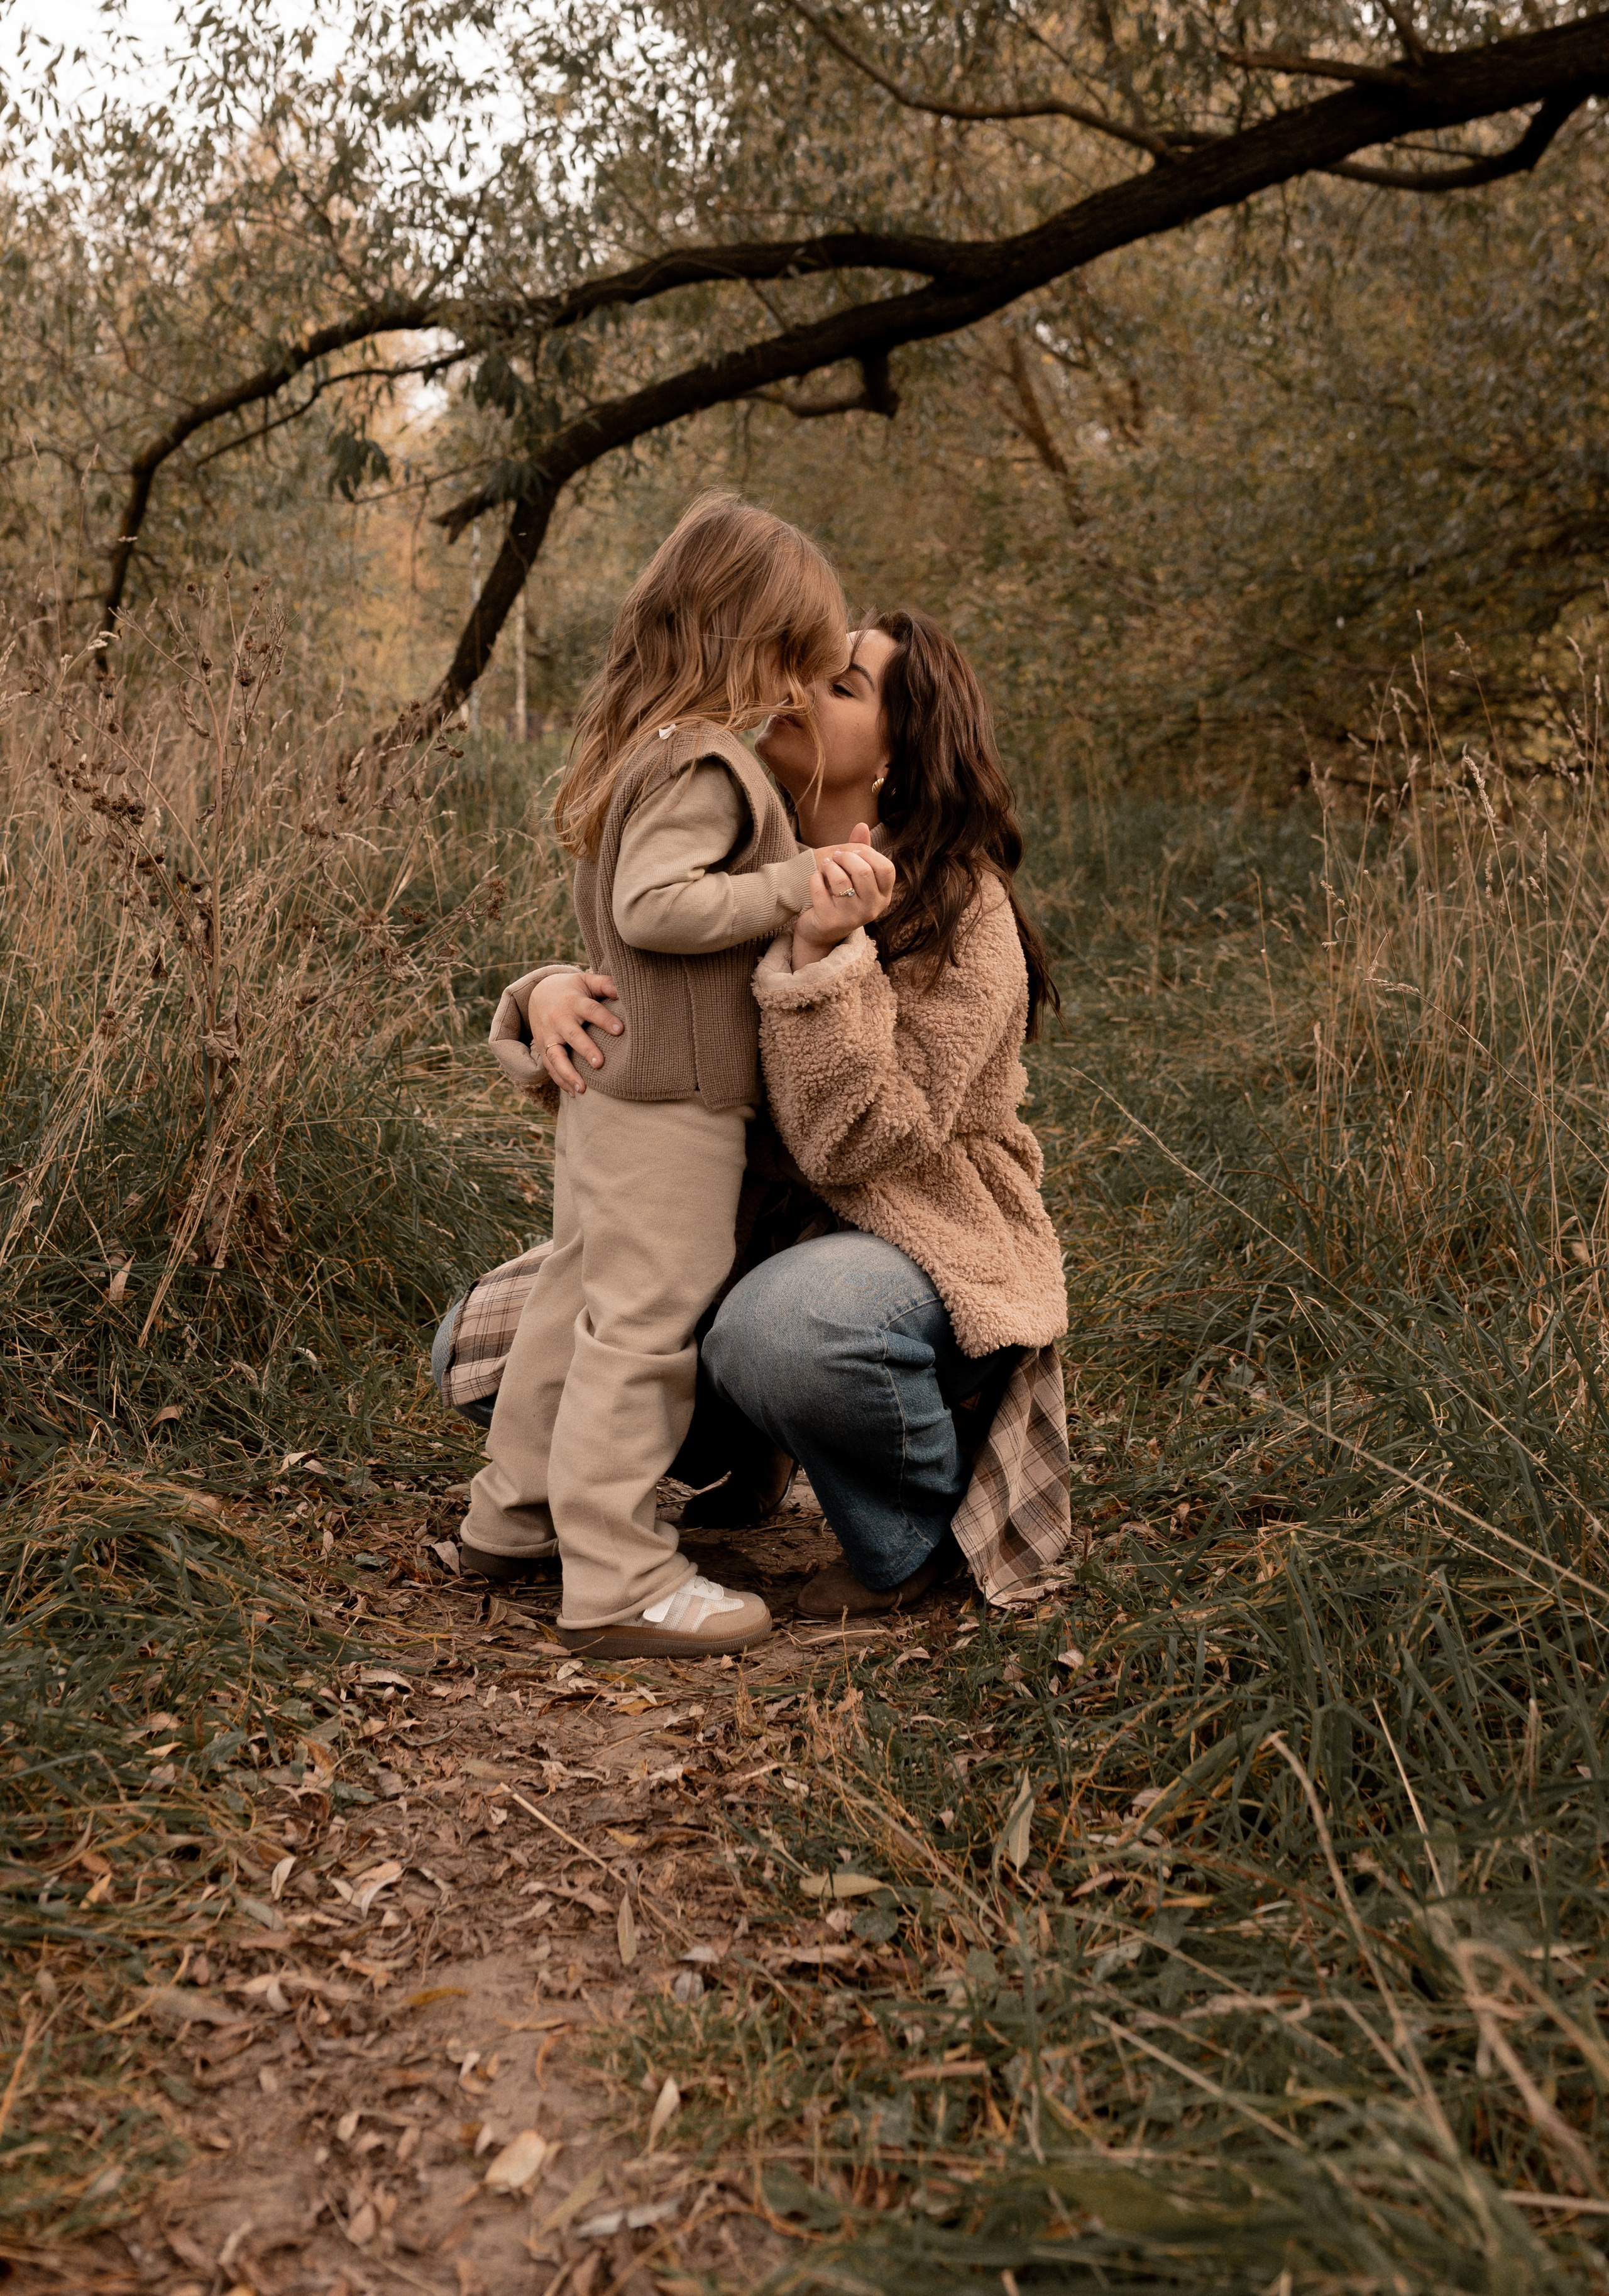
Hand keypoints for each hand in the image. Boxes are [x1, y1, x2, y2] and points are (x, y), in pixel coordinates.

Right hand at [490, 968, 622, 1096]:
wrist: (538, 993)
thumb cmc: (572, 990)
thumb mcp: (585, 981)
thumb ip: (605, 984)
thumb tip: (625, 989)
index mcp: (573, 1001)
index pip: (591, 1010)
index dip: (605, 1019)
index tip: (620, 1029)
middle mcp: (559, 1019)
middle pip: (572, 1035)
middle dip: (585, 1049)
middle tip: (600, 1063)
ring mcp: (549, 1035)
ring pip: (556, 1056)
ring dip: (569, 1073)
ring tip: (583, 1089)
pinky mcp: (543, 1048)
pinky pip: (550, 1067)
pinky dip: (560, 1081)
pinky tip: (574, 1094)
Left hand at [794, 823, 895, 969]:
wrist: (820, 930)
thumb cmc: (841, 897)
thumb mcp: (854, 876)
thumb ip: (861, 851)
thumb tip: (862, 825)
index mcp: (884, 896)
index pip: (886, 868)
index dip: (868, 854)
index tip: (852, 851)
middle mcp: (872, 909)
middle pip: (863, 871)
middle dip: (844, 857)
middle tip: (834, 856)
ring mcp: (852, 918)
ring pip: (841, 880)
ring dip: (829, 866)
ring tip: (825, 866)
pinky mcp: (830, 921)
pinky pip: (819, 889)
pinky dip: (814, 878)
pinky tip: (815, 880)